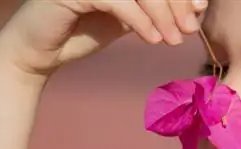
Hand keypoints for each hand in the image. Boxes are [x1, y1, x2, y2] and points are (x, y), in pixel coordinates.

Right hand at [0, 0, 206, 76]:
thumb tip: (195, 7)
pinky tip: (153, 40)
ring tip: (174, 40)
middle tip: (190, 29)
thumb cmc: (84, 31)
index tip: (199, 10)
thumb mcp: (127, 18)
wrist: (42, 52)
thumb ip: (153, 8)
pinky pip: (118, 1)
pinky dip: (140, 20)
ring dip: (162, 14)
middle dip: (176, 1)